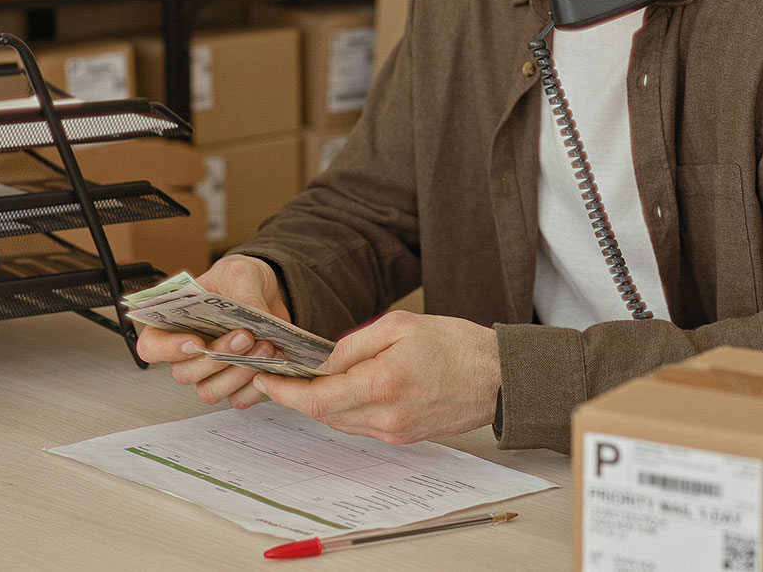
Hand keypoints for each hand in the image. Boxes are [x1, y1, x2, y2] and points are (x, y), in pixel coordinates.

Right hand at [135, 255, 290, 407]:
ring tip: (265, 347)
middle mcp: (187, 353)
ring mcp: (210, 372)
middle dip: (218, 357)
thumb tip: (256, 318)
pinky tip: (271, 362)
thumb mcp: (241, 273)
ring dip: (238, 373)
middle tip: (245, 336)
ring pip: (210, 391)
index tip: (196, 342)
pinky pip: (238, 399)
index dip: (168, 349)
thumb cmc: (239, 281)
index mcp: (174, 323)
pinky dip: (256, 385)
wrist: (267, 293)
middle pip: (184, 373)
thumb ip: (244, 294)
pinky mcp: (235, 383)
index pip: (152, 346)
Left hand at [251, 311, 501, 444]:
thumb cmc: (456, 345)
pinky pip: (361, 426)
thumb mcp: (400, 325)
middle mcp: (386, 417)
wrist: (498, 378)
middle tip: (279, 375)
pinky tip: (343, 390)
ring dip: (320, 404)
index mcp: (382, 385)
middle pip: (323, 414)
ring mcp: (395, 432)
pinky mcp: (404, 437)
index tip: (264, 379)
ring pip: (340, 423)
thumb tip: (323, 362)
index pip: (316, 398)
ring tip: (309, 380)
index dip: (284, 391)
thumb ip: (354, 344)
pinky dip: (344, 410)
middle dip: (297, 396)